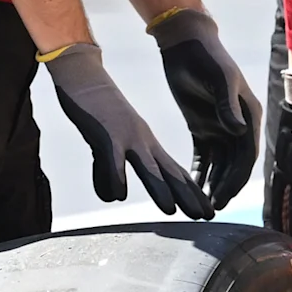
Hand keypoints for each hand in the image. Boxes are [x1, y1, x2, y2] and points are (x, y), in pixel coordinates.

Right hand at [42, 43, 206, 215]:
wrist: (84, 75)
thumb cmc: (96, 111)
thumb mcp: (107, 144)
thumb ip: (110, 171)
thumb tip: (114, 197)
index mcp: (146, 143)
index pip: (175, 171)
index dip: (192, 192)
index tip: (208, 212)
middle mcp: (142, 141)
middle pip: (170, 172)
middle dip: (189, 196)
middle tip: (207, 216)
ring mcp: (125, 136)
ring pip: (147, 167)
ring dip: (160, 189)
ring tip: (170, 211)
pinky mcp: (105, 133)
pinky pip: (112, 158)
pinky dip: (116, 176)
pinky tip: (119, 195)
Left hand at [150, 9, 262, 211]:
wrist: (185, 45)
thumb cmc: (206, 58)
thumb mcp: (219, 79)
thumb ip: (227, 104)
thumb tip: (238, 131)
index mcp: (248, 115)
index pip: (246, 154)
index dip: (237, 177)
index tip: (224, 195)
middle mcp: (238, 125)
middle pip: (234, 164)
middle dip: (224, 187)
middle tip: (211, 208)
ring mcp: (220, 127)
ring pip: (219, 164)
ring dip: (212, 183)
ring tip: (201, 204)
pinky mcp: (201, 127)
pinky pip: (203, 156)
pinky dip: (199, 172)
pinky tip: (190, 187)